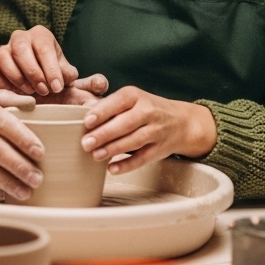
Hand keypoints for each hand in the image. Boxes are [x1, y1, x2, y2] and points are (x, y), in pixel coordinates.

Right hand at [0, 26, 108, 103]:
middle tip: (44, 92)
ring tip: (30, 94)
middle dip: (33, 72)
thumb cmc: (56, 84)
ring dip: (16, 77)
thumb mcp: (73, 84)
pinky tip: (14, 95)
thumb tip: (101, 83)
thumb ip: (89, 84)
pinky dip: (1, 82)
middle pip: (20, 47)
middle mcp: (21, 38)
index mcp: (42, 36)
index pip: (44, 46)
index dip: (51, 67)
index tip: (58, 87)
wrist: (37, 92)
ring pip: (2, 56)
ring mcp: (3, 50)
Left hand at [79, 88, 217, 174]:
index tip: (86, 121)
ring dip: (114, 149)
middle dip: (105, 134)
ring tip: (95, 155)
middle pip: (126, 123)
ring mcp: (157, 130)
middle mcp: (148, 111)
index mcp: (136, 96)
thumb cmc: (146, 109)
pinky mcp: (161, 149)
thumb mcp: (131, 100)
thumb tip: (82, 114)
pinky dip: (128, 164)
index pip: (118, 102)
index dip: (103, 112)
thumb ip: (110, 107)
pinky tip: (112, 169)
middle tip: (86, 143)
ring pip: (134, 140)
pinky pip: (143, 158)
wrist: (182, 122)